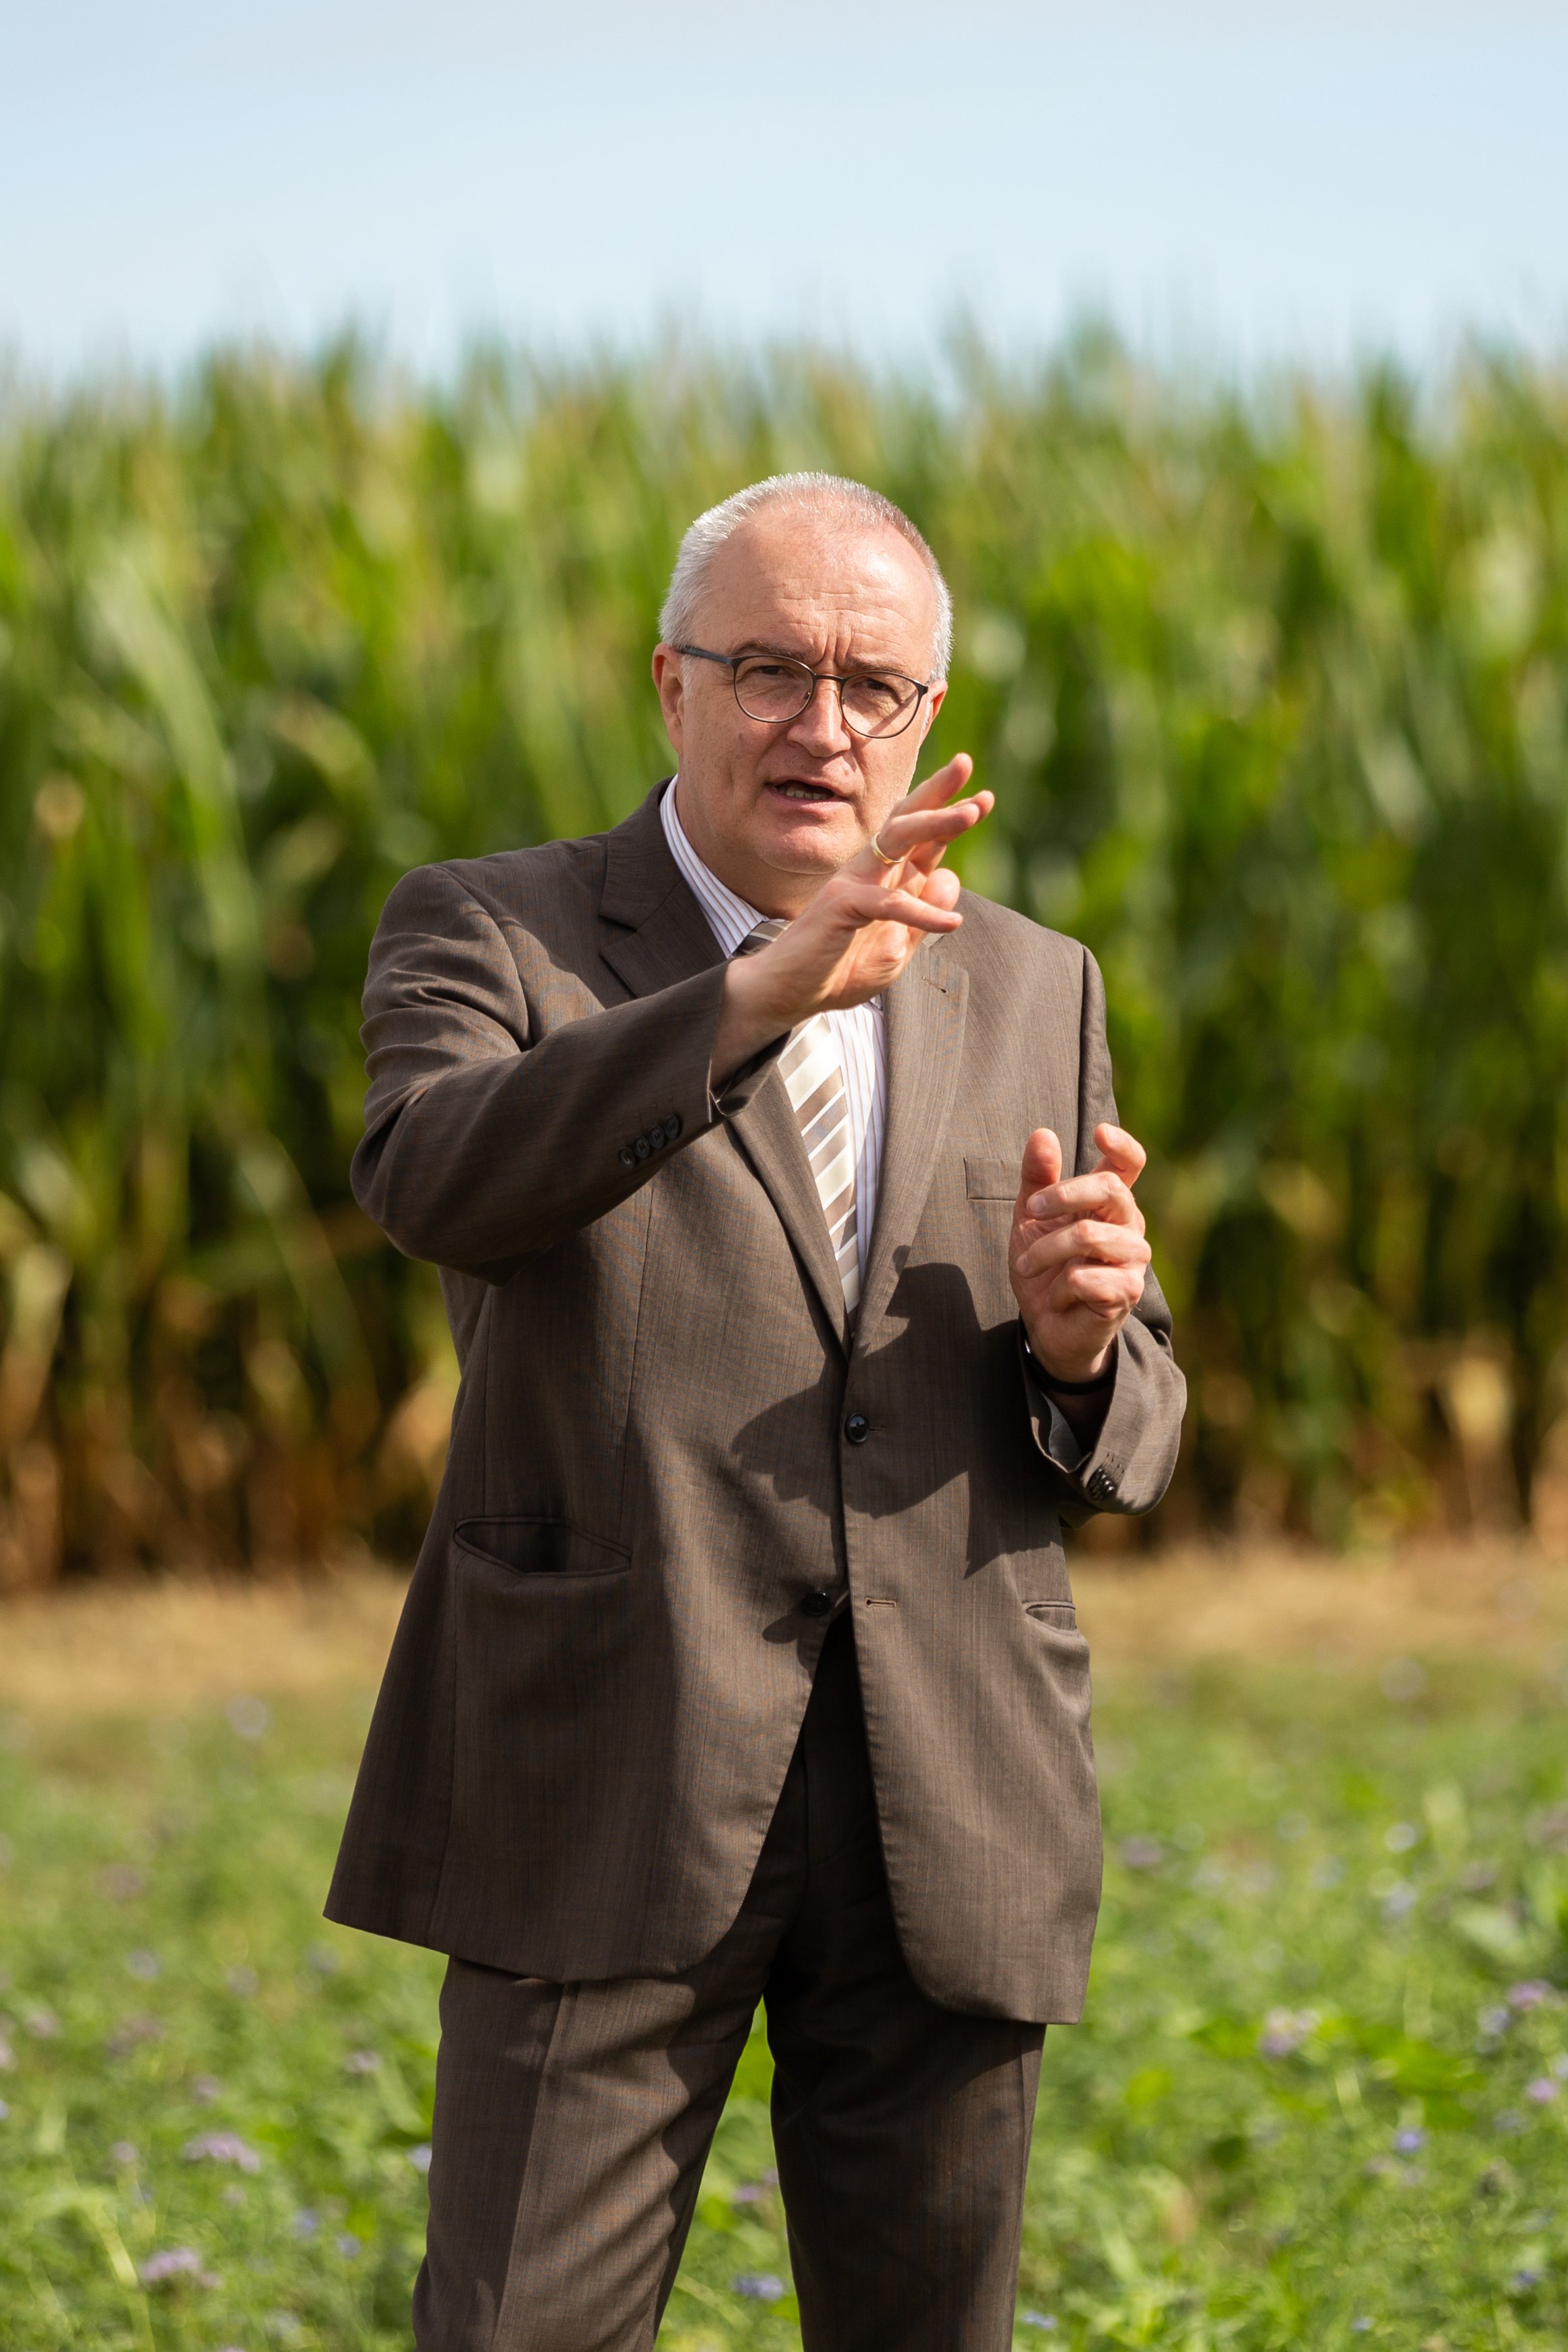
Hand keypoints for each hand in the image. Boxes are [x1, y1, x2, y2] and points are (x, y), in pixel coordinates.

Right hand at [712, 756, 991, 1082]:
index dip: (951, 814)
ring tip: (971, 813)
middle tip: (965, 762)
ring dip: (936, 823)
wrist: (790, 992)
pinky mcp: (842, 904)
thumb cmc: (840, 968)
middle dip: (938, 791)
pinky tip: (951, 924)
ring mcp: (854, 882)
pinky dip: (921, 912)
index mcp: (885, 877)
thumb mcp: (895, 947)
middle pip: (908, 820)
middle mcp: (870, 870)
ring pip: (898, 840)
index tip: (984, 798)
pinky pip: (888, 903)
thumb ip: (923, 916)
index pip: (922, 838)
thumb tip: (952, 877)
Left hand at [1009, 1123, 1150, 1383]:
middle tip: (1031, 1210)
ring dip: (1045, 1251)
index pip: (1130, 1164)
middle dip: (1062, 1194)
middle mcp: (1129, 1226)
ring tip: (1028, 1267)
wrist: (1045, 1325)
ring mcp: (1133, 1259)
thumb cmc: (1043, 1266)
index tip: (1099, 1132)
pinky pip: (1083, 1276)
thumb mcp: (1031, 1218)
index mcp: (1109, 1203)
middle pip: (1110, 1189)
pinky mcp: (1127, 1292)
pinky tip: (1060, 1297)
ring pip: (1087, 1235)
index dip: (1122, 1145)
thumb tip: (1043, 1133)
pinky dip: (1058, 1287)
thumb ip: (1037, 1177)